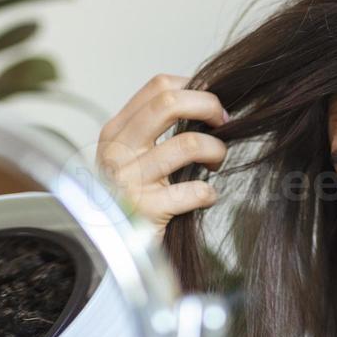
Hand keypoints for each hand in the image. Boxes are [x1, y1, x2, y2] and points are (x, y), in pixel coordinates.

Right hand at [95, 74, 228, 242]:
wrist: (112, 250)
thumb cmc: (132, 197)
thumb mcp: (131, 156)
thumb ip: (157, 130)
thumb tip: (208, 103)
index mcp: (116, 131)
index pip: (158, 87)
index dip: (195, 88)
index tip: (212, 105)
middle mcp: (118, 150)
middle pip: (169, 104)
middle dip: (209, 107)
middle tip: (224, 123)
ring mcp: (129, 180)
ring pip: (189, 144)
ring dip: (216, 151)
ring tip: (214, 163)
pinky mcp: (145, 210)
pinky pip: (195, 191)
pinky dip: (209, 193)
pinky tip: (206, 197)